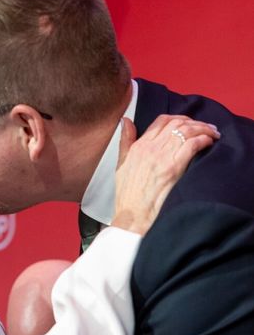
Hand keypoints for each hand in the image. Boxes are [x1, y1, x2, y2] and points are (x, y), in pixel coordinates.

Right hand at [112, 115, 219, 234]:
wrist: (133, 215)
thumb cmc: (128, 195)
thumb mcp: (121, 164)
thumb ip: (125, 141)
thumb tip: (125, 121)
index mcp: (138, 146)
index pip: (161, 121)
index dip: (179, 118)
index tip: (189, 124)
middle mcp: (149, 148)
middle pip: (177, 123)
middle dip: (195, 122)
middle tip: (206, 128)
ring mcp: (161, 157)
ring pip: (186, 131)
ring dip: (203, 129)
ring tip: (212, 134)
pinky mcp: (173, 168)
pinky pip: (192, 145)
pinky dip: (203, 140)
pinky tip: (209, 143)